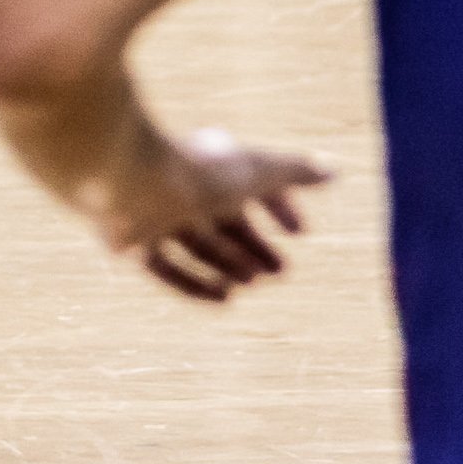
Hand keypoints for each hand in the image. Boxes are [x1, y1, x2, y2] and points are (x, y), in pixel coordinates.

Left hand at [101, 126, 328, 301]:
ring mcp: (150, 212)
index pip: (249, 187)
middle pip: (221, 220)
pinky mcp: (126, 238)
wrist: (127, 179)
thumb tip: (336, 171)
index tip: (302, 233)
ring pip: (194, 243)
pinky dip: (194, 283)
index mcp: (205, 163)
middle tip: (282, 272)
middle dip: (253, 245)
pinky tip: (225, 300)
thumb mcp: (255, 172)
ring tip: (255, 283)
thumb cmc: (196, 171)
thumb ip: (295, 172)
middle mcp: (176, 186)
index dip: (279, 208)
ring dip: (228, 264)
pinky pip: (163, 267)